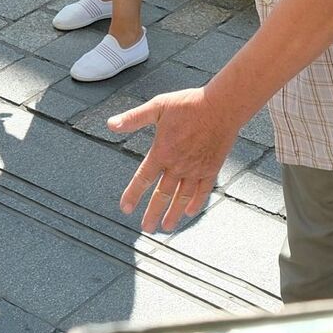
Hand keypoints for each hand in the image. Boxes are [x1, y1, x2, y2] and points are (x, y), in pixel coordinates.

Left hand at [110, 87, 238, 230]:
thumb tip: (110, 124)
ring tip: (166, 227)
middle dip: (153, 213)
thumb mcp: (158, 106)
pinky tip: (189, 212)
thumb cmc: (189, 104)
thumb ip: (134, 118)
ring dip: (173, 214)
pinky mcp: (211, 169)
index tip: (126, 208)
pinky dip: (195, 203)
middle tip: (146, 228)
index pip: (143, 179)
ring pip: (181, 198)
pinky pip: (202, 192)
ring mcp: (196, 169)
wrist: (222, 105)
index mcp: (162, 152)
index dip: (133, 195)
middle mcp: (178, 165)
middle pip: (162, 195)